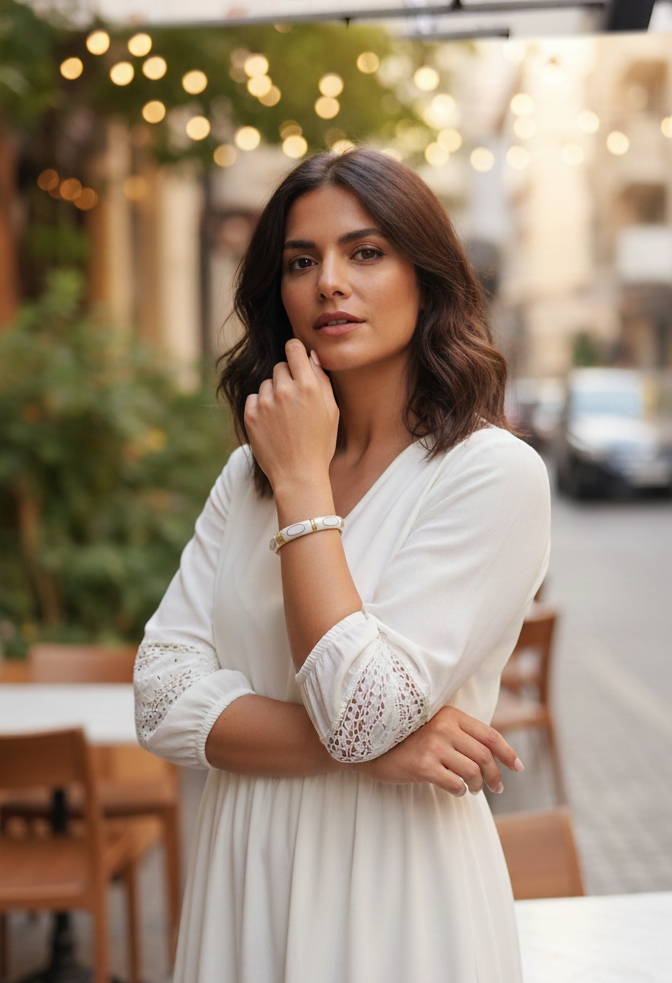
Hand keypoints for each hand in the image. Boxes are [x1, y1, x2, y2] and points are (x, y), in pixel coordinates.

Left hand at [244, 341, 338, 492]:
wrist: (298, 475)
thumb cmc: (320, 444)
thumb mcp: (331, 411)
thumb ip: (322, 380)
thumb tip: (311, 356)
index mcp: (308, 386)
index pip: (293, 348)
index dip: (295, 351)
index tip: (296, 358)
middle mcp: (285, 390)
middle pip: (280, 366)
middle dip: (287, 378)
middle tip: (295, 401)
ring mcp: (265, 403)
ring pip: (266, 384)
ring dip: (274, 394)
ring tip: (284, 418)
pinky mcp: (251, 415)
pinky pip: (254, 399)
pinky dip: (261, 407)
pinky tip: (272, 424)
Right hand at [354, 706, 523, 796]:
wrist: (371, 746)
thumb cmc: (406, 739)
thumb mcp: (434, 727)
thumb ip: (459, 733)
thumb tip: (493, 755)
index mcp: (450, 714)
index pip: (490, 734)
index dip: (508, 753)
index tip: (518, 767)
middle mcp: (444, 727)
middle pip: (484, 756)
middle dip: (495, 775)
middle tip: (496, 788)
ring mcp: (433, 745)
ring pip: (472, 771)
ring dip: (477, 785)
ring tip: (473, 789)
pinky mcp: (423, 765)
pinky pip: (455, 783)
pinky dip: (460, 790)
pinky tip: (455, 789)